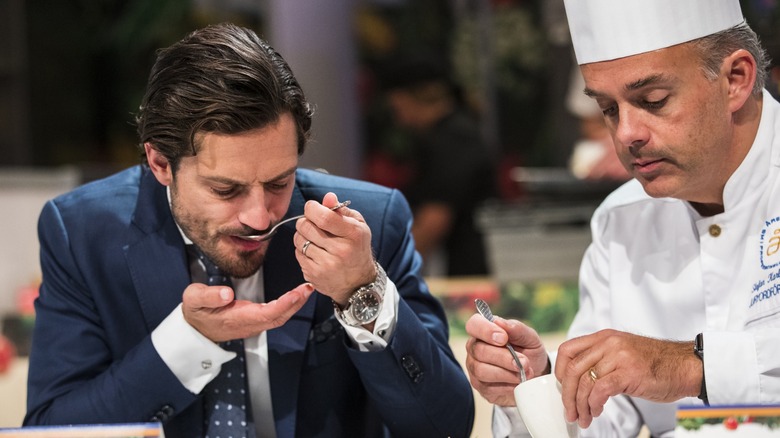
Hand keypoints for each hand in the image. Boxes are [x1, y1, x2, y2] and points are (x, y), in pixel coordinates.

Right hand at [182, 282, 313, 341]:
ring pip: (279, 317)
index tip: (295, 294)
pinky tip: (295, 295)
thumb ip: (208, 296)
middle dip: (295, 303)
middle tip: (308, 287)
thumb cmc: (196, 312)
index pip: (265, 314)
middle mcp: (249, 324)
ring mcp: (253, 324)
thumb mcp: (194, 299)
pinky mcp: (255, 321)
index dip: (283, 305)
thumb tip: (226, 293)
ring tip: (306, 288)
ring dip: (295, 304)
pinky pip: (276, 315)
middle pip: (278, 317)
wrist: (195, 329)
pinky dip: (288, 305)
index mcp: (237, 318)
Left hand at [293, 192, 375, 303]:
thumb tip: (327, 197)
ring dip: (303, 235)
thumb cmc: (357, 248)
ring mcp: (326, 265)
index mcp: (353, 234)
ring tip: (314, 238)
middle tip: (313, 224)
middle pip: (306, 227)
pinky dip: (302, 250)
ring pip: (299, 240)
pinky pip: (297, 254)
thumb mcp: (357, 225)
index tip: (312, 208)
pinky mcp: (314, 275)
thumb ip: (341, 210)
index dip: (312, 208)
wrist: (358, 282)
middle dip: (305, 221)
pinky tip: (314, 252)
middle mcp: (340, 251)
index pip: (323, 217)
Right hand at [464, 313, 549, 405]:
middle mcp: (475, 347)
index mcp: (485, 330)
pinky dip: (506, 385)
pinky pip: (487, 386)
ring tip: (524, 373)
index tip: (503, 338)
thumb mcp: (530, 339)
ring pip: (481, 370)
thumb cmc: (529, 352)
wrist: (535, 376)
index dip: (485, 330)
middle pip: (479, 350)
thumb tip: (500, 322)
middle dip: (504, 357)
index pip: (474, 324)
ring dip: (506, 373)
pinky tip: (517, 382)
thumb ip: (517, 329)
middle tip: (524, 362)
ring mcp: (474, 367)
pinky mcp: (479, 385)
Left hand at [554, 329, 700, 427]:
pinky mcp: (629, 373)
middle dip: (567, 395)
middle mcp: (609, 343)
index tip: (562, 388)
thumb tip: (579, 381)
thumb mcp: (623, 352)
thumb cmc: (657, 364)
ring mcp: (619, 357)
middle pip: (572, 369)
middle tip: (570, 411)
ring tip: (584, 417)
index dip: (559, 371)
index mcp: (604, 337)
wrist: (686, 366)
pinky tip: (597, 411)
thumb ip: (601, 359)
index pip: (568, 350)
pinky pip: (600, 390)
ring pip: (584, 382)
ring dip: (580, 405)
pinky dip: (594, 404)